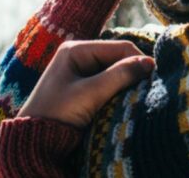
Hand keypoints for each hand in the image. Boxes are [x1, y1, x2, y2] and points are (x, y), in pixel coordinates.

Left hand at [17, 40, 154, 127]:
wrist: (33, 142)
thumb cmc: (56, 114)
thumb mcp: (89, 94)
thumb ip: (119, 76)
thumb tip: (149, 63)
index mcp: (76, 49)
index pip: (118, 47)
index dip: (138, 60)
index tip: (155, 76)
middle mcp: (78, 55)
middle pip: (117, 58)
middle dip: (133, 71)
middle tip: (150, 86)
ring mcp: (81, 71)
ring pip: (115, 71)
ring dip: (127, 81)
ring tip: (140, 93)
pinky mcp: (83, 87)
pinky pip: (109, 82)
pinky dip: (119, 90)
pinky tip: (128, 98)